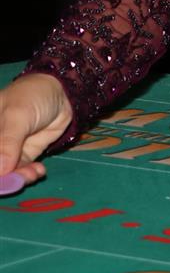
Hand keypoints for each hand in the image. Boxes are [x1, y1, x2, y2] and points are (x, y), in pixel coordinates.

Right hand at [0, 73, 73, 194]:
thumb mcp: (17, 116)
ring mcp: (7, 149)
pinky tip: (38, 170)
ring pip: (7, 170)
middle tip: (17, 179)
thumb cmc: (31, 96)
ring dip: (18, 177)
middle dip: (4, 176)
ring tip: (32, 173)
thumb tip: (0, 170)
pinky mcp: (23, 154)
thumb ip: (7, 143)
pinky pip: (21, 169)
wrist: (61, 93)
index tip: (0, 179)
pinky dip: (29, 173)